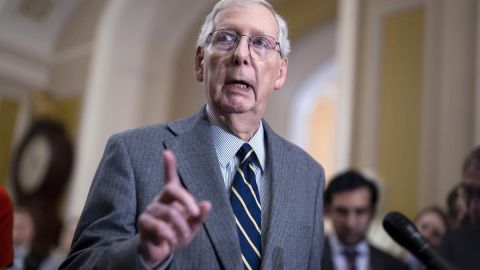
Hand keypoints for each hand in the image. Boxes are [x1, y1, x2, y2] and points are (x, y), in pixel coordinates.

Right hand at [138, 150, 211, 266]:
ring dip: (181, 227)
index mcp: (171, 198)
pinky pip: (160, 227)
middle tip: (196, 214)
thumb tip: (207, 204)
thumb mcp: (192, 226)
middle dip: (188, 201)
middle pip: (173, 190)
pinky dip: (171, 237)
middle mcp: (159, 200)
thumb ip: (200, 215)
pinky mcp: (143, 223)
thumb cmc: (177, 234)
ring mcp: (150, 210)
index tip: (168, 152)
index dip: (169, 165)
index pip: (169, 178)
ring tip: (182, 237)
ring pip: (170, 212)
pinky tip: (171, 242)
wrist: (161, 252)